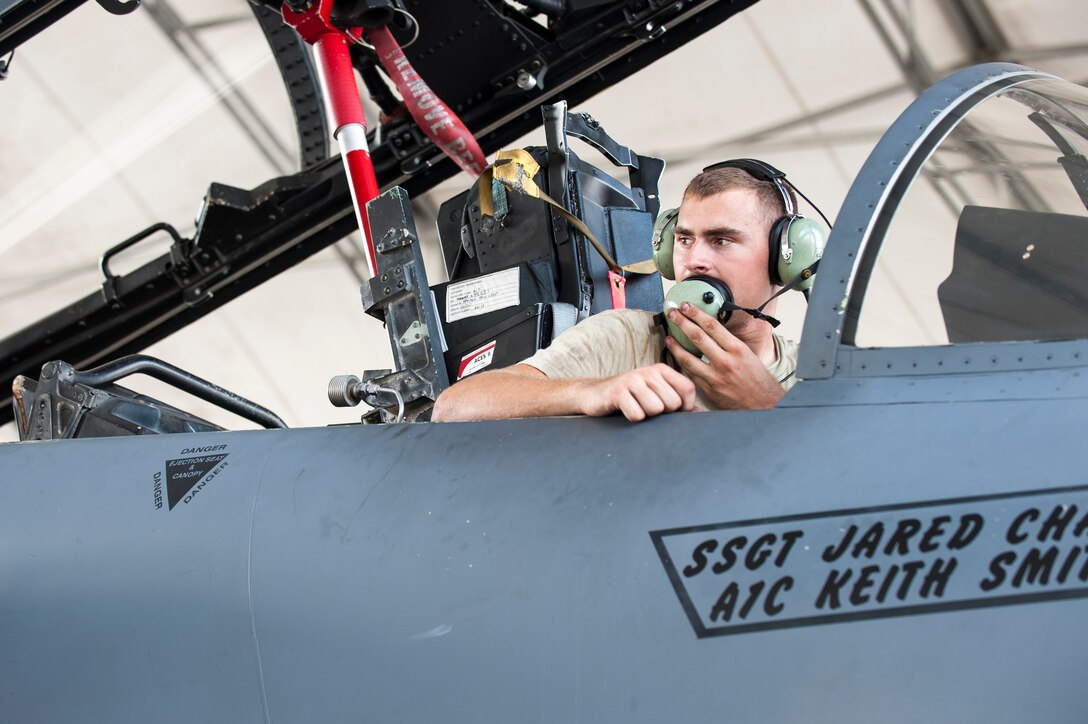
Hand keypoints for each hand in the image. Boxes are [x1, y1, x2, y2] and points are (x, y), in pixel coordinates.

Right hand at [581, 363, 695, 421]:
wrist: (593, 394)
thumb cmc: (629, 397)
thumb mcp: (655, 394)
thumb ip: (678, 402)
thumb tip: (702, 415)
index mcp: (661, 370)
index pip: (688, 388)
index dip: (685, 406)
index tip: (673, 411)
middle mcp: (648, 371)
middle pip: (672, 403)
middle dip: (663, 413)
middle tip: (647, 407)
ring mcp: (632, 380)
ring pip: (655, 409)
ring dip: (646, 415)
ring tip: (636, 407)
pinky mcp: (618, 392)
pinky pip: (637, 415)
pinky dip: (632, 418)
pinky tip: (624, 410)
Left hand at [664, 304, 784, 409]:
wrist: (765, 405)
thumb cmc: (758, 380)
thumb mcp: (748, 356)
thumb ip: (730, 344)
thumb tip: (712, 331)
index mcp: (737, 349)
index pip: (712, 326)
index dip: (696, 313)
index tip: (687, 306)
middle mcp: (725, 361)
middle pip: (697, 337)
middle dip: (682, 322)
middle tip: (672, 313)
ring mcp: (715, 377)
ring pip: (688, 357)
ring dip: (675, 345)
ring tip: (668, 337)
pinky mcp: (709, 390)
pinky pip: (690, 374)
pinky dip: (681, 365)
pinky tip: (676, 358)